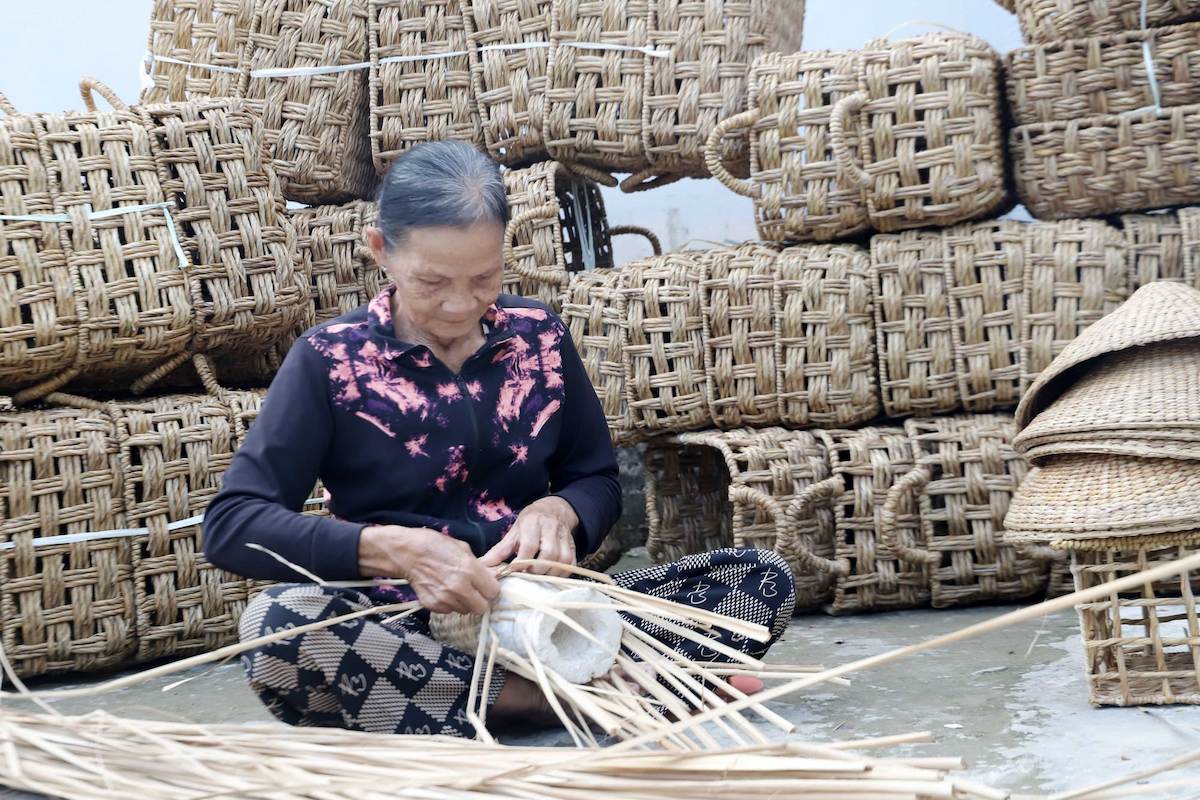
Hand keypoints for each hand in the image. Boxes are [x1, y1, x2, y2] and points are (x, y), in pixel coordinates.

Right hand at [359, 526, 499, 614]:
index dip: (490, 588)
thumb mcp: (463, 548)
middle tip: (473, 591)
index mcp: (470, 571)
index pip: (493, 592)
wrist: (407, 553)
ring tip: (455, 589)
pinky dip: (449, 604)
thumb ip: (479, 565)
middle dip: (480, 600)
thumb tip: (493, 575)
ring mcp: (445, 599)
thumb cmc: (435, 545)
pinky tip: (442, 591)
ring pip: (465, 611)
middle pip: (481, 608)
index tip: (485, 585)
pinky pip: (449, 611)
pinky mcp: (433, 606)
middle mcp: (460, 589)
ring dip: (464, 602)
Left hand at [480, 496, 578, 575]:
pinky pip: (571, 564)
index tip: (513, 571)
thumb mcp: (513, 532)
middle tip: (526, 574)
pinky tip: (551, 574)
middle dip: (536, 569)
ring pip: (562, 560)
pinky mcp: (573, 546)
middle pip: (549, 554)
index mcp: (533, 522)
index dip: (521, 562)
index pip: (529, 545)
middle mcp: (551, 528)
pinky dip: (562, 573)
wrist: (554, 510)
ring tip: (538, 576)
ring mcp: (565, 537)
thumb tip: (482, 566)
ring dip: (549, 573)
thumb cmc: (530, 523)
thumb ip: (499, 551)